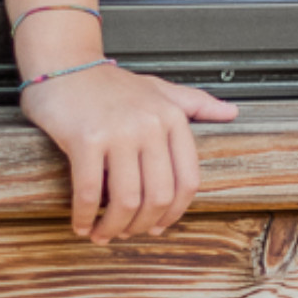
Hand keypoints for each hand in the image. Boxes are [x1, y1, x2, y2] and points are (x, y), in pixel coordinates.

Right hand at [21, 63, 237, 242]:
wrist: (64, 64)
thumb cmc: (110, 84)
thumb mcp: (158, 89)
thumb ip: (195, 103)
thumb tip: (232, 112)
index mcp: (172, 117)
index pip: (187, 181)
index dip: (174, 213)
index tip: (157, 226)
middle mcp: (150, 124)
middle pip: (158, 196)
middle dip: (141, 226)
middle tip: (125, 233)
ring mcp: (118, 131)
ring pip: (126, 200)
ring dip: (112, 227)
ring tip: (101, 233)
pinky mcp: (86, 139)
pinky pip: (90, 191)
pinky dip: (84, 215)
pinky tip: (80, 222)